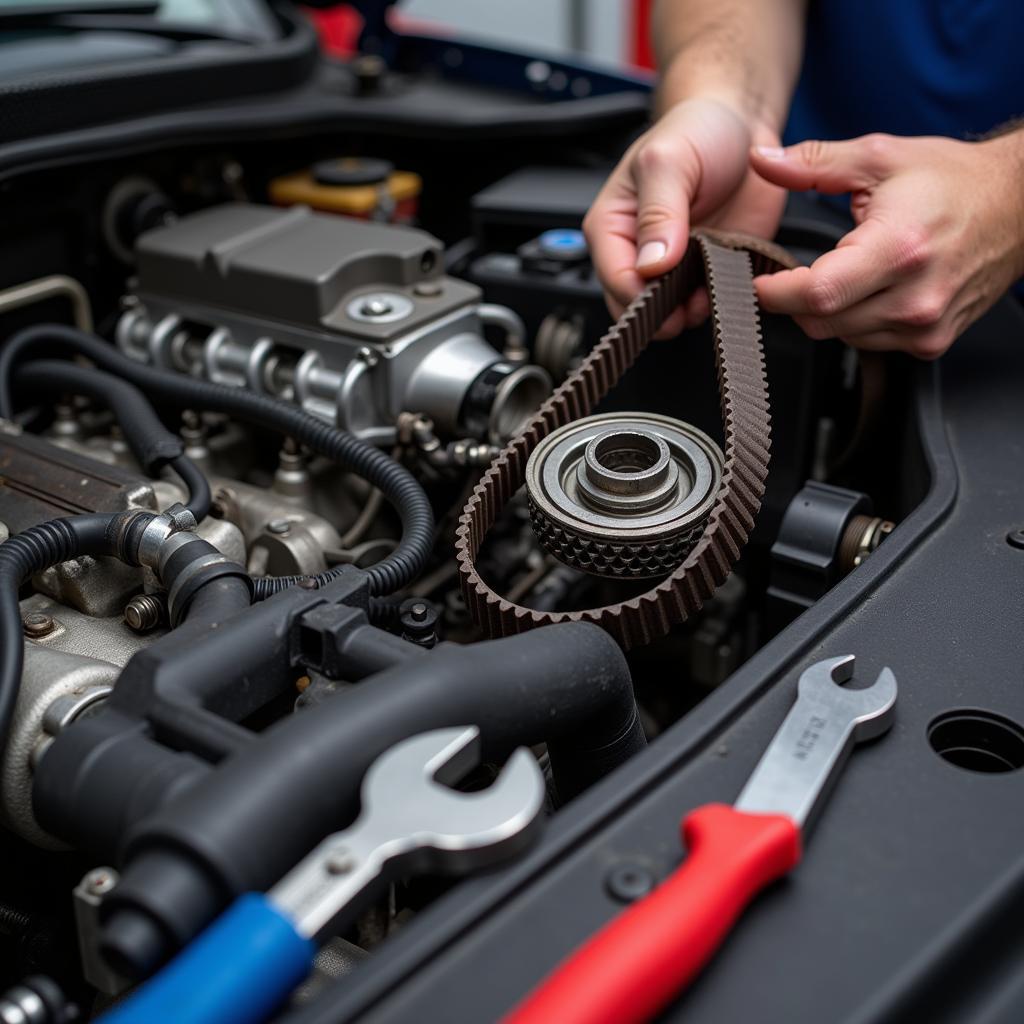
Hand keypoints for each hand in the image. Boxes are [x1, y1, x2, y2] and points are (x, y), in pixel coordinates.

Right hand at [584, 97, 786, 336]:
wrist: (744, 127)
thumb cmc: (696, 132)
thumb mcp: (669, 160)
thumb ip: (658, 213)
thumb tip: (651, 265)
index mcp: (612, 228)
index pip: (614, 281)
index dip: (640, 294)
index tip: (669, 287)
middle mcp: (638, 255)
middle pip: (638, 309)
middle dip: (666, 312)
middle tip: (694, 295)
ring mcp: (675, 270)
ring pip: (673, 315)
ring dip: (696, 309)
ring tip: (716, 280)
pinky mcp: (709, 274)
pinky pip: (709, 305)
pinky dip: (722, 301)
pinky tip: (731, 280)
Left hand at [750, 132, 1023, 358]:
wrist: (1018, 207)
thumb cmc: (953, 181)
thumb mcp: (879, 158)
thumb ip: (814, 163)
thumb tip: (760, 160)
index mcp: (899, 247)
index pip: (817, 292)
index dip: (777, 293)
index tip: (759, 282)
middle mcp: (915, 296)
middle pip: (821, 321)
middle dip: (796, 300)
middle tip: (795, 273)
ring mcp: (925, 325)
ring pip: (840, 336)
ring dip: (828, 311)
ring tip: (847, 272)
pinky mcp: (930, 343)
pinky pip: (867, 343)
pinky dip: (855, 321)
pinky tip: (872, 290)